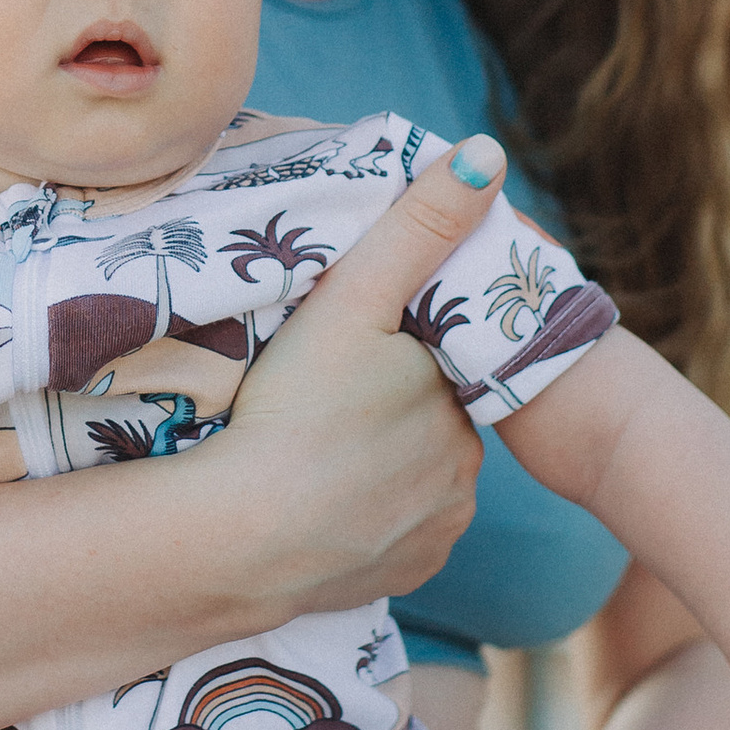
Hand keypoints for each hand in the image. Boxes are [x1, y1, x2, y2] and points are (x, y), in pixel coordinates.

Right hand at [203, 142, 504, 615]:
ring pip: (412, 480)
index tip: (348, 348)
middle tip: (320, 398)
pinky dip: (364, 519)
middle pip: (427, 421)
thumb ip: (420, 223)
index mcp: (458, 399)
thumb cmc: (295, 407)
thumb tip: (487, 151)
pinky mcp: (401, 578)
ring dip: (377, 466)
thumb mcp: (354, 296)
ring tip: (312, 450)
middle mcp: (465, 472)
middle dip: (389, 408)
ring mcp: (434, 533)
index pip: (438, 361)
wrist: (243, 539)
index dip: (396, 348)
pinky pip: (391, 536)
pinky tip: (318, 501)